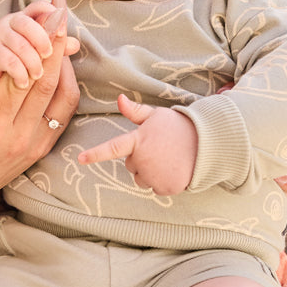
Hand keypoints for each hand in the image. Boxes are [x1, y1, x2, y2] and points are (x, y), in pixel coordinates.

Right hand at [0, 0, 80, 87]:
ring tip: (38, 74)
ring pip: (19, 44)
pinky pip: (8, 60)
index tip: (62, 29)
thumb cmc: (16, 51)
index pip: (38, 7)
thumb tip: (76, 44)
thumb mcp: (36, 46)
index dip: (50, 13)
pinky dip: (19, 73)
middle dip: (41, 39)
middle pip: (27, 23)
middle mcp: (10, 22)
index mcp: (25, 17)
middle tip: (49, 54)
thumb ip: (55, 43)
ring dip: (32, 61)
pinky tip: (24, 82)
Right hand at [0, 0, 78, 228]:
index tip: (46, 13)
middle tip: (62, 10)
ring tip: (63, 30)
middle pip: (47, 82)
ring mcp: (33, 146)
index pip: (20, 76)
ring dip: (66, 62)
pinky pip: (63, 113)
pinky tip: (60, 62)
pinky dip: (66, 84)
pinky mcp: (41, 149)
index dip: (37, 41)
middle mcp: (17, 137)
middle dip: (57, 42)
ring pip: (62, 97)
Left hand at [78, 94, 196, 195]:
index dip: (95, 154)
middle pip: (131, 165)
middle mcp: (143, 160)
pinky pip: (155, 188)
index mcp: (138, 140)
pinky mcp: (164, 188)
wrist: (207, 143)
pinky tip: (174, 169)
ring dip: (150, 172)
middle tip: (160, 148)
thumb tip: (119, 99)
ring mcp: (153, 175)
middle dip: (141, 159)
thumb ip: (135, 111)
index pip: (112, 148)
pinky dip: (163, 181)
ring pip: (141, 179)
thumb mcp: (157, 115)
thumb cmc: (178, 127)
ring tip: (168, 159)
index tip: (80, 160)